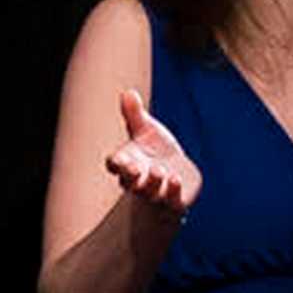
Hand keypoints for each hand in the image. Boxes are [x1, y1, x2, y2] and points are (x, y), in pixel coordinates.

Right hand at [103, 89, 201, 219]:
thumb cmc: (155, 151)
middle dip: (130, 176)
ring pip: (149, 192)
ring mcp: (156, 192)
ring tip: (158, 171)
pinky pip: (171, 199)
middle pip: (128, 182)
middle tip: (133, 168)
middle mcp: (138, 180)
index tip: (118, 159)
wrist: (177, 172)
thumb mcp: (146, 130)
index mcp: (127, 163)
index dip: (115, 163)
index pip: (115, 165)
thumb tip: (127, 92)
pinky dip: (172, 191)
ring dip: (152, 182)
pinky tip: (175, 179)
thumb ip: (134, 114)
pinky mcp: (174, 200)